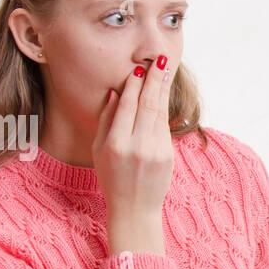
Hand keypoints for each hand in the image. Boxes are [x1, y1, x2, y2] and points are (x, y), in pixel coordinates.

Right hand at [94, 56, 175, 223]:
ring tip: (165, 70)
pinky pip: (164, 126)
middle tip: (158, 59)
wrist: (135, 209)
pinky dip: (164, 108)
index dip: (133, 85)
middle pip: (147, 105)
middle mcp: (137, 146)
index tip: (138, 68)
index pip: (127, 106)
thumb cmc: (112, 178)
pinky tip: (164, 94)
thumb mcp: (99, 150)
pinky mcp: (168, 155)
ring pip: (159, 113)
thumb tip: (117, 93)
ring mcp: (155, 151)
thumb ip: (107, 121)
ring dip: (162, 89)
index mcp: (116, 144)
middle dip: (153, 79)